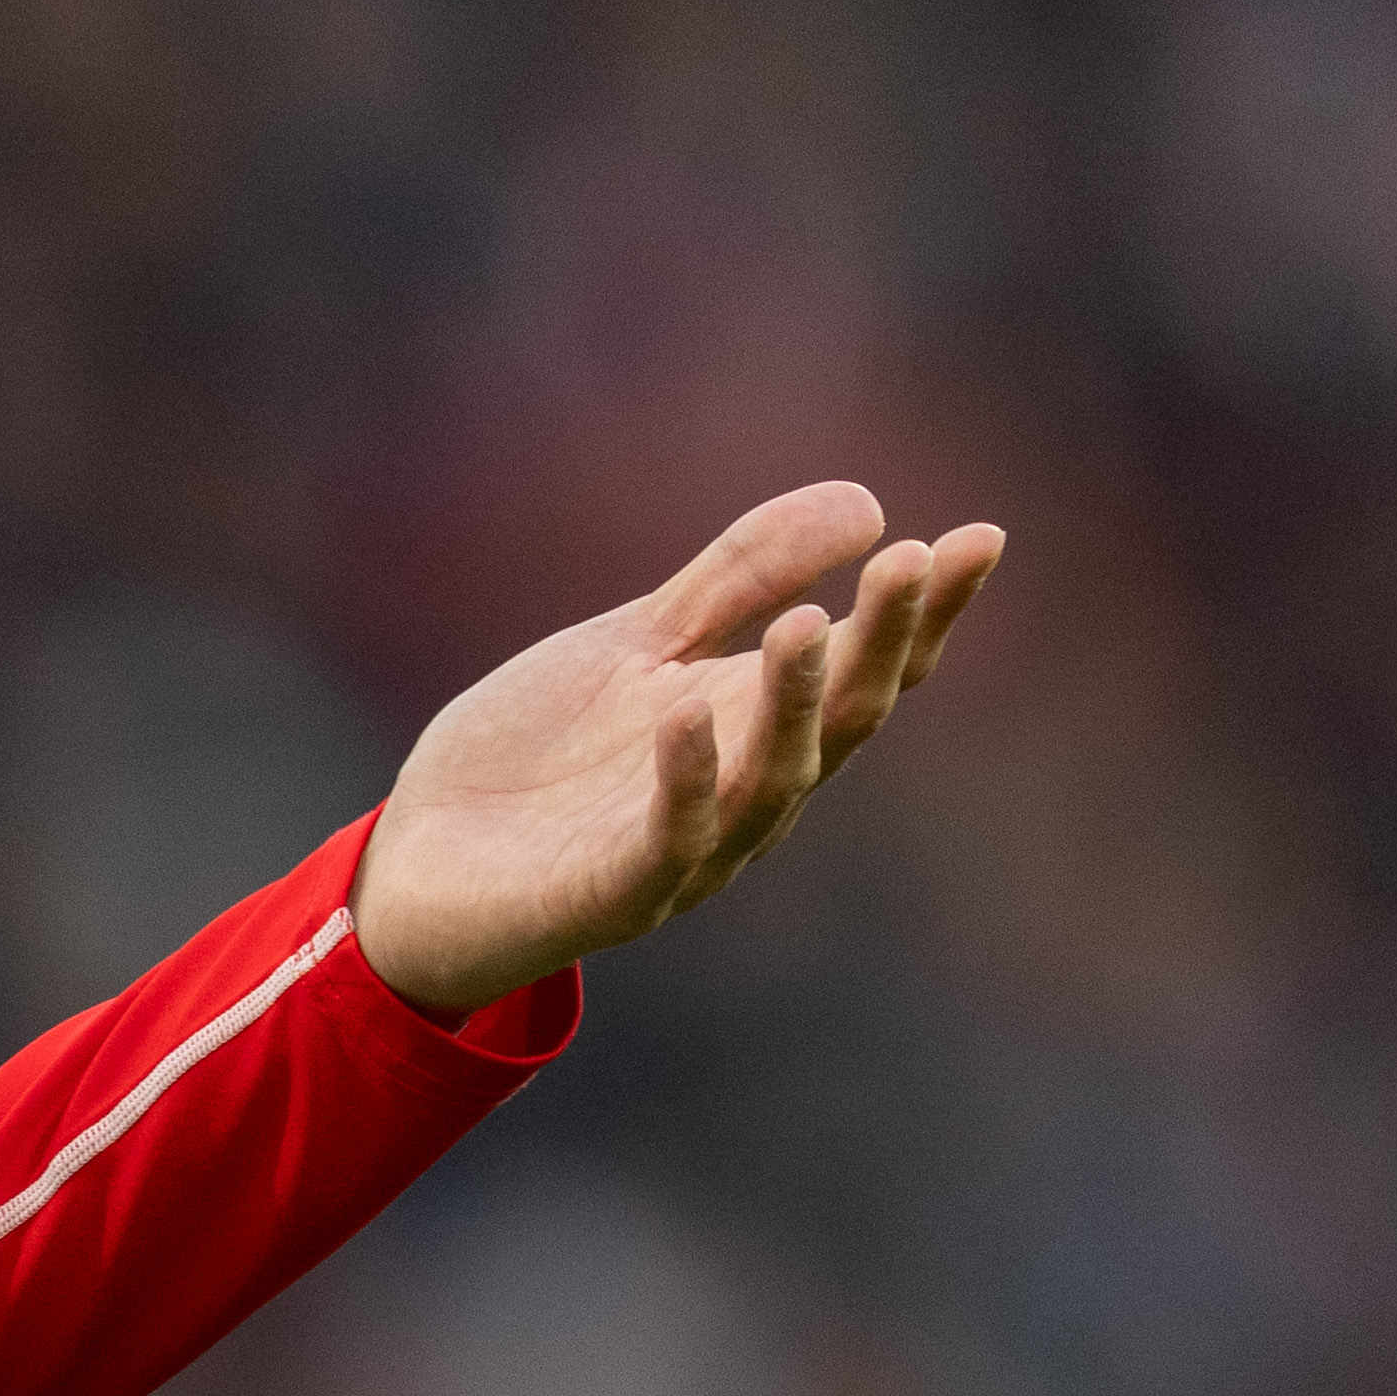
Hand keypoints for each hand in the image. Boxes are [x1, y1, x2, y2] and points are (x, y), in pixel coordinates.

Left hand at [350, 484, 1002, 1017]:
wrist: (416, 870)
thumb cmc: (538, 759)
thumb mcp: (639, 645)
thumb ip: (737, 580)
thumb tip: (869, 503)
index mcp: (757, 725)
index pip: (866, 666)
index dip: (926, 611)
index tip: (980, 539)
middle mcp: (745, 791)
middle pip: (841, 718)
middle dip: (881, 643)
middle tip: (913, 561)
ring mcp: (688, 850)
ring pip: (769, 779)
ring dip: (792, 703)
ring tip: (807, 622)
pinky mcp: (613, 892)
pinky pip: (665, 840)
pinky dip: (683, 781)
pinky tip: (685, 717)